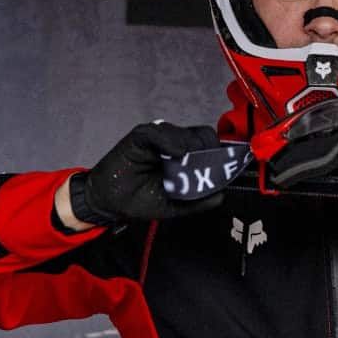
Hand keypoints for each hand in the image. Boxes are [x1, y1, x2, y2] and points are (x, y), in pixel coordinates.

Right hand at [68, 122, 225, 225]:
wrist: (110, 202)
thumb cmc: (140, 199)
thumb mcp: (175, 206)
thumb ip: (197, 200)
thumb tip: (221, 196)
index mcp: (185, 158)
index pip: (208, 147)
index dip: (218, 153)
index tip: (227, 165)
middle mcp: (174, 145)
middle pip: (201, 136)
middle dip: (210, 149)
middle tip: (210, 164)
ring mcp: (158, 140)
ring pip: (184, 132)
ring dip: (191, 146)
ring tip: (189, 161)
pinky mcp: (140, 137)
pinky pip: (157, 132)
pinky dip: (169, 140)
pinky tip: (176, 153)